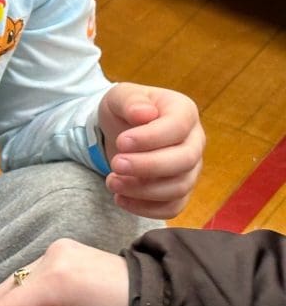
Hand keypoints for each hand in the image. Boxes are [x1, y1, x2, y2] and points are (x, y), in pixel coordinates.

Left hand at [98, 82, 204, 217]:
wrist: (120, 131)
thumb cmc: (124, 110)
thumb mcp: (120, 96)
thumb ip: (130, 101)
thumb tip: (144, 113)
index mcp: (183, 111)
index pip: (177, 127)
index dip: (151, 138)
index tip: (121, 142)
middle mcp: (194, 141)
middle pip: (184, 160)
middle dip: (147, 166)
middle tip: (116, 164)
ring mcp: (190, 168)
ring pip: (179, 187)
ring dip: (142, 190)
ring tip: (111, 182)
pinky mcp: (180, 191)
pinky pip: (172, 207)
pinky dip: (146, 208)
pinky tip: (120, 198)